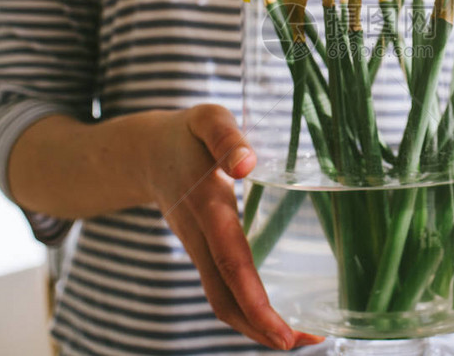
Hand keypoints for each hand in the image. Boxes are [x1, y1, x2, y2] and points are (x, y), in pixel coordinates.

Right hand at [144, 104, 323, 349]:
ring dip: (257, 324)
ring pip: (222, 300)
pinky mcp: (202, 250)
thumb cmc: (186, 132)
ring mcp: (197, 248)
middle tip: (310, 341)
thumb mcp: (207, 119)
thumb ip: (225, 137)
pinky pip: (222, 287)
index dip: (257, 302)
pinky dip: (248, 307)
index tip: (285, 335)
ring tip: (303, 335)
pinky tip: (277, 309)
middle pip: (225, 299)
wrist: (143, 150)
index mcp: (207, 206)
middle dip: (263, 328)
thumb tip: (246, 164)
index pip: (231, 263)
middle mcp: (199, 236)